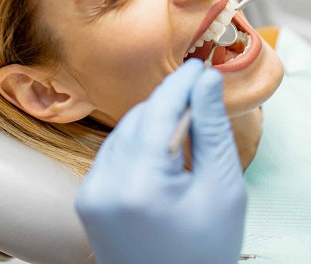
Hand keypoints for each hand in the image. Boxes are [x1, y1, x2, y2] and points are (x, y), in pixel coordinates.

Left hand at [74, 59, 246, 263]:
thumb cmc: (206, 251)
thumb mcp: (222, 188)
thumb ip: (210, 128)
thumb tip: (206, 81)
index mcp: (139, 183)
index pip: (158, 110)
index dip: (181, 83)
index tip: (200, 65)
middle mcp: (104, 185)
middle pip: (138, 118)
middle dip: (170, 102)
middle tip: (201, 94)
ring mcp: (91, 194)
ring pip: (124, 132)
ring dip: (154, 121)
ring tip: (188, 125)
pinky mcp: (88, 200)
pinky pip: (114, 154)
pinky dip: (139, 143)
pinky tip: (165, 150)